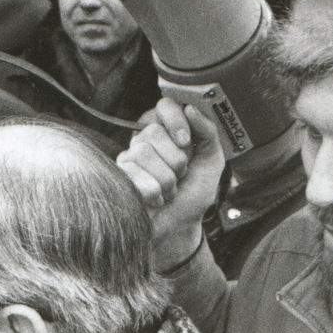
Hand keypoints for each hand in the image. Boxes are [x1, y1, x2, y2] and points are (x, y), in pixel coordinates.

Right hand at [117, 96, 224, 268]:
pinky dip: (153, 192)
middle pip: (154, 132)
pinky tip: (157, 198)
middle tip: (180, 175)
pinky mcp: (119, 177)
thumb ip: (208, 131)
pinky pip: (133, 174)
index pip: (164, 105)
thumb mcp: (212, 160)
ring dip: (166, 179)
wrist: (181, 226)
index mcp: (168, 129)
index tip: (186, 142)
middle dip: (175, 160)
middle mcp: (146, 138)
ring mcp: (129, 157)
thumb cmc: (195, 192)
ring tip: (170, 190)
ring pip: (143, 153)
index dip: (175, 121)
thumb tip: (190, 108)